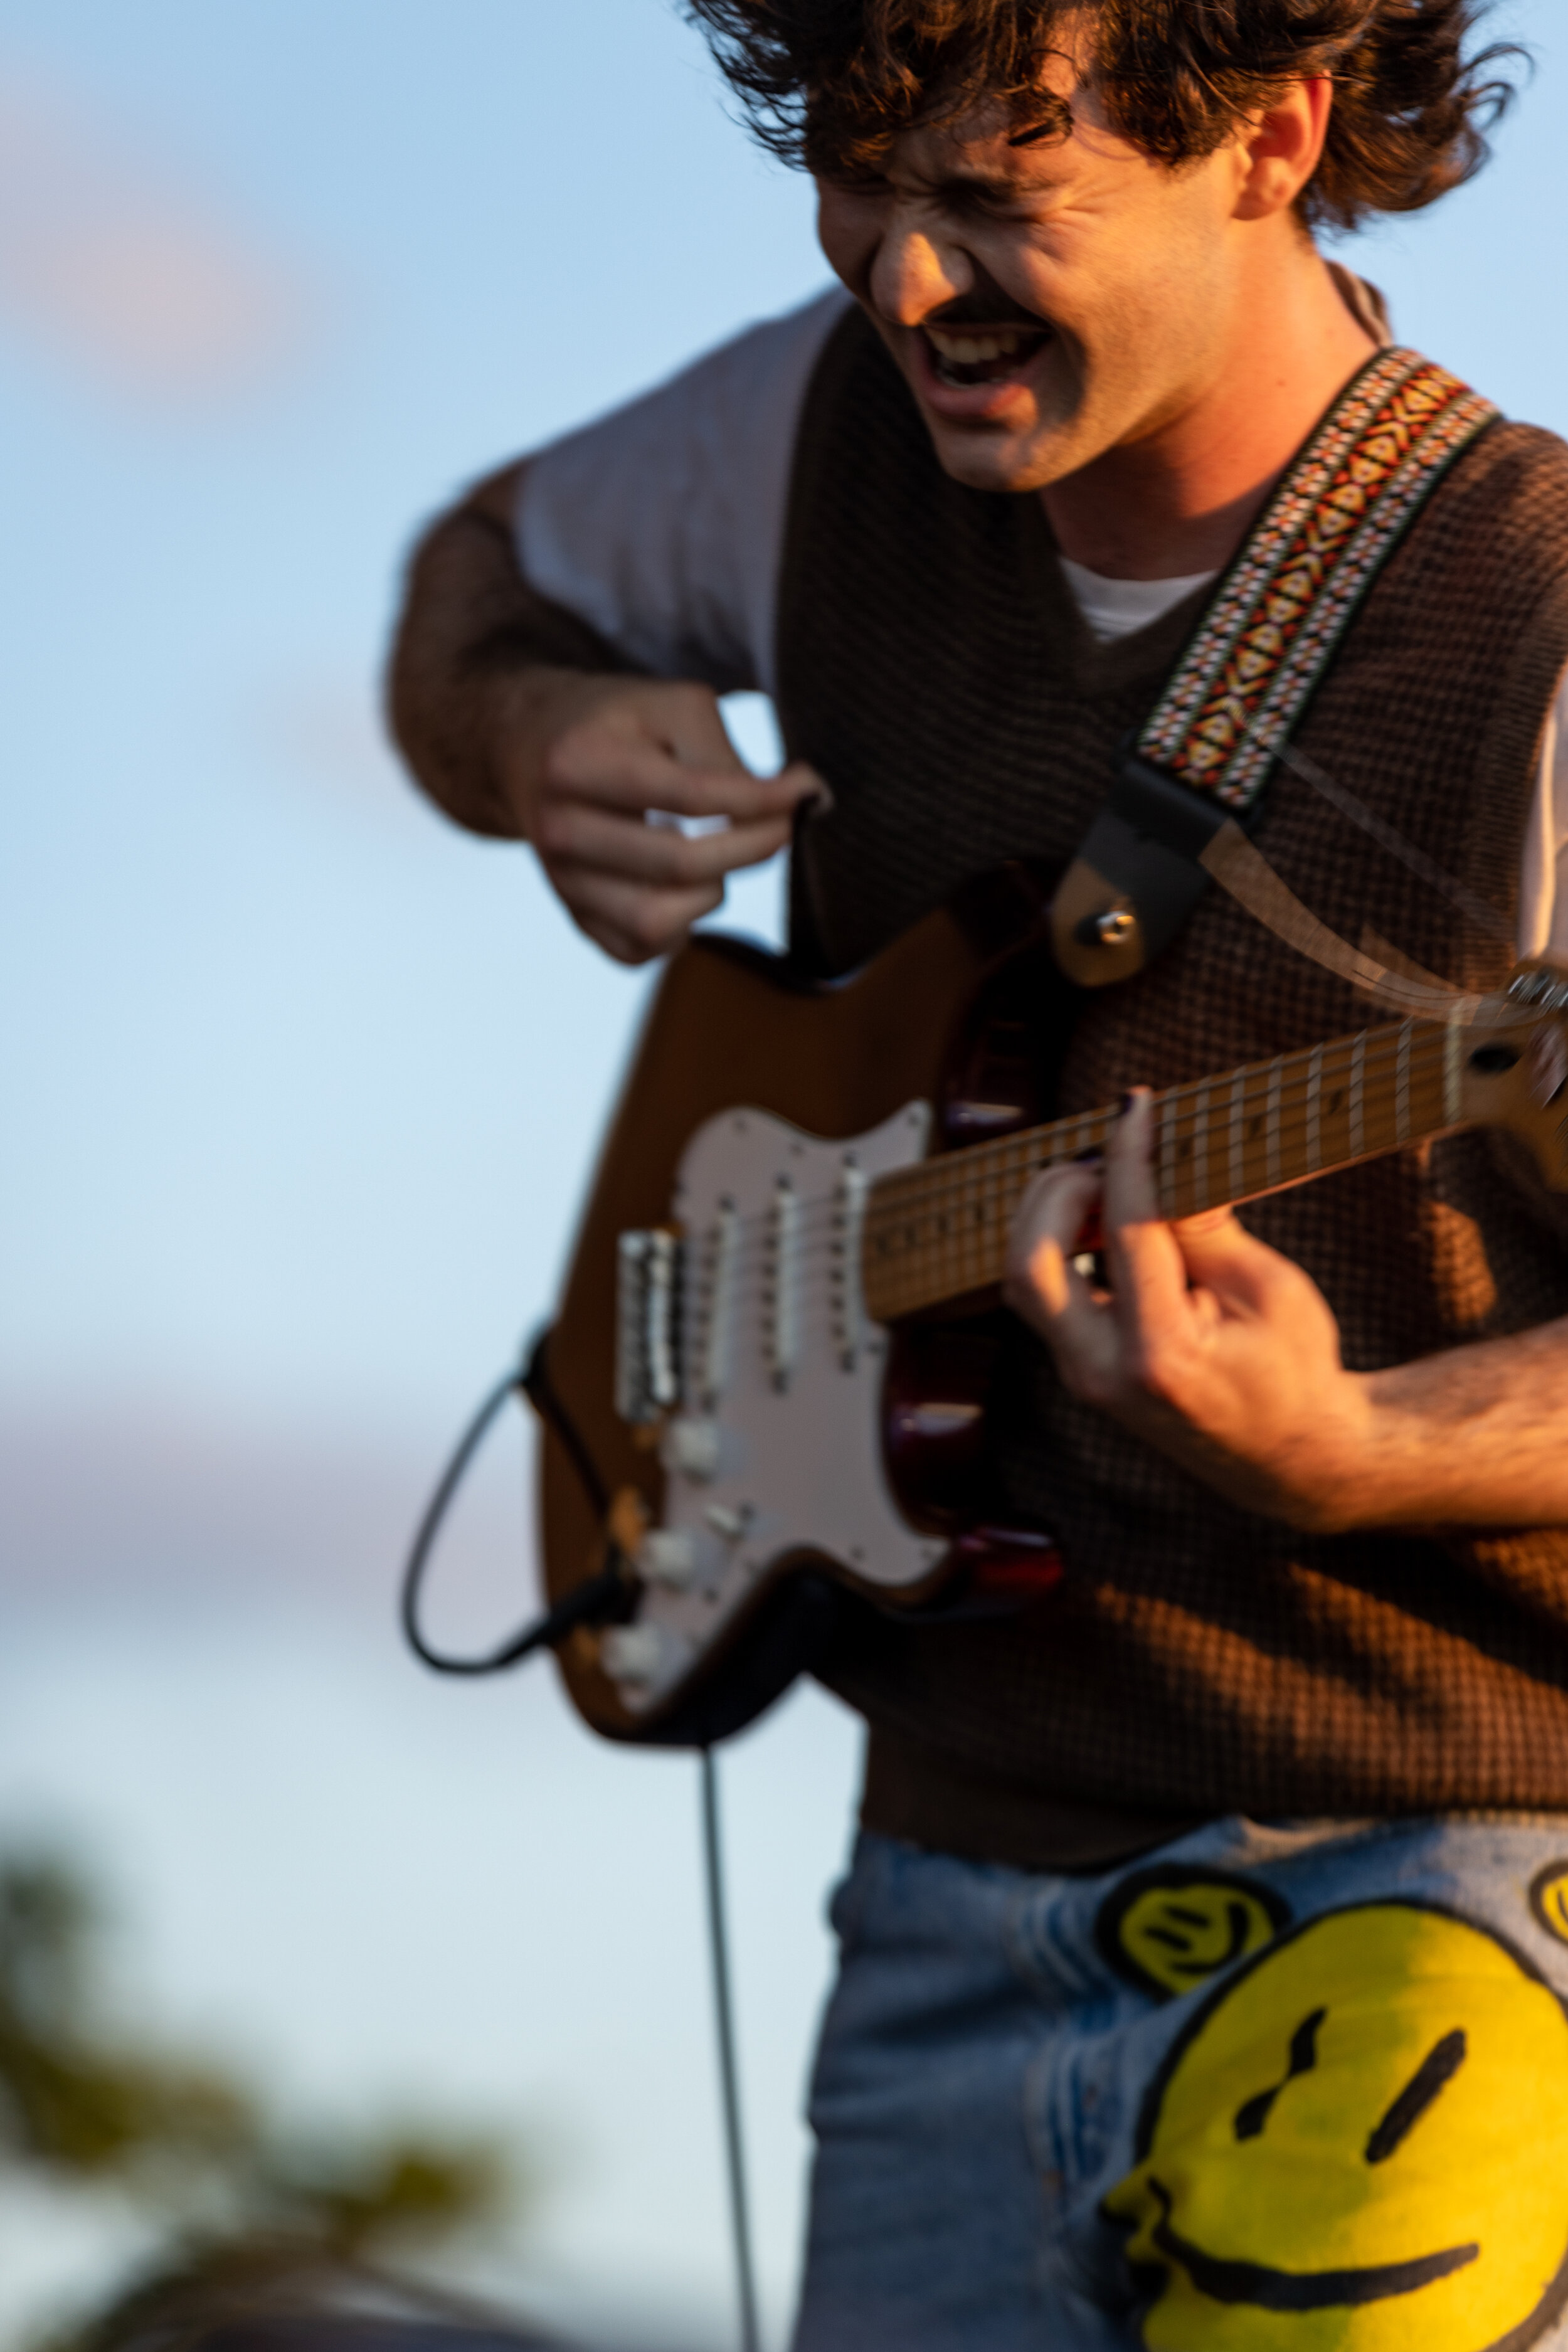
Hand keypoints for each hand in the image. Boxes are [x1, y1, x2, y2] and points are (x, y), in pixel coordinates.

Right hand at [506, 671, 821, 963]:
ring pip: (659, 922)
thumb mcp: (669, 707)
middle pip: (680, 864)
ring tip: (719, 855)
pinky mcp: (574, 917)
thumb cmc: (615, 723)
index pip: (689, 797)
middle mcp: (559, 829)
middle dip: (752, 848)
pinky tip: (687, 887)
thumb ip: (728, 753)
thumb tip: (802, 798)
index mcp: (578, 763)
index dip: (760, 800)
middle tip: (781, 826)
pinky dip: (681, 928)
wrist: (529, 750)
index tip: (803, 791)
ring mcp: (562, 882)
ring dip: (712, 893)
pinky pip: (642, 951)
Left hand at [1003, 1090, 1374, 1530]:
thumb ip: (1206, 1227)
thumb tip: (1163, 1156)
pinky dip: (1062, 1242)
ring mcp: (1083, 1375)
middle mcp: (1104, 1372)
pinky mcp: (1080, 1367)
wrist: (1290, 1456)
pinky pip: (1046, 1292)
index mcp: (1161, 1355)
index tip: (1137, 1106)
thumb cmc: (1293, 1369)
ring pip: (1024, 1278)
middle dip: (1058, 1191)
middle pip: (1029, 1263)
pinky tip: (1105, 1215)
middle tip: (1107, 1155)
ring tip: (1109, 1181)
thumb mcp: (1268, 1289)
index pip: (1125, 1232)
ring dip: (1052, 1215)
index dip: (1128, 1155)